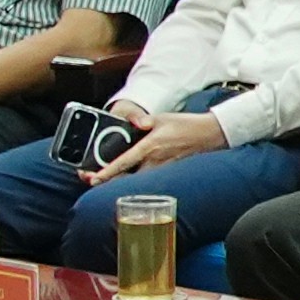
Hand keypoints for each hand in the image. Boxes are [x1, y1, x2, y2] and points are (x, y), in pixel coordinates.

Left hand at [84, 109, 226, 185]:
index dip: (107, 172)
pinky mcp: (166, 172)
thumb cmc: (185, 125)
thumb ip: (144, 121)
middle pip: (125, 178)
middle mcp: (154, 162)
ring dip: (117, 181)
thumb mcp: (162, 118)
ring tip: (100, 178)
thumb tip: (136, 121)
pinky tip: (122, 178)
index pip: (124, 163)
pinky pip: (145, 179)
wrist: (209, 135)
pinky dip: (132, 179)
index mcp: (149, 147)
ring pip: (134, 181)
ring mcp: (160, 169)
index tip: (93, 178)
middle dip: (106, 180)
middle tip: (89, 179)